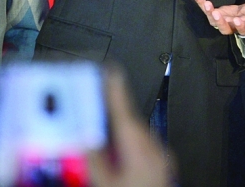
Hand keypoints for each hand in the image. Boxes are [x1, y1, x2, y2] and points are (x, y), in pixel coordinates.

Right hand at [88, 69, 172, 186]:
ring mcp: (160, 161)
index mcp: (138, 145)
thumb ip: (92, 158)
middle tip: (88, 115)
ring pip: (134, 141)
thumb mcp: (102, 183)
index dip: (113, 87)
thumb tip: (82, 138)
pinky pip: (141, 155)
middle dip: (106, 121)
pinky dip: (125, 155)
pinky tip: (114, 166)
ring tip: (95, 147)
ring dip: (115, 141)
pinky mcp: (162, 172)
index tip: (108, 69)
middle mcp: (153, 148)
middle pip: (126, 124)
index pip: (122, 106)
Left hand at [191, 0, 244, 34]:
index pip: (242, 28)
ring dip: (209, 12)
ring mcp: (222, 20)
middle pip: (224, 27)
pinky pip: (206, 10)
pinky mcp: (216, 13)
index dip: (240, 25)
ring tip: (206, 3)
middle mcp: (232, 26)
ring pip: (213, 20)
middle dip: (220, 21)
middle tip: (217, 13)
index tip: (238, 20)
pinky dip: (200, 3)